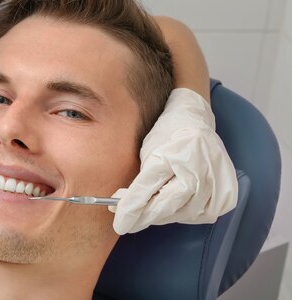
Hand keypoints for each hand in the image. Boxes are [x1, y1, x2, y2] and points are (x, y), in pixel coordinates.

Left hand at [111, 88, 237, 234]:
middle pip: (165, 207)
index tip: (119, 225)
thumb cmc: (166, 135)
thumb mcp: (147, 153)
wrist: (197, 121)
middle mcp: (195, 170)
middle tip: (128, 221)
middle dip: (143, 217)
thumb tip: (126, 209)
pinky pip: (201, 215)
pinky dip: (185, 213)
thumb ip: (140, 182)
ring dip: (163, 216)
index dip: (130, 211)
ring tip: (151, 209)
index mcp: (170, 156)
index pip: (146, 190)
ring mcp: (214, 182)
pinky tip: (174, 205)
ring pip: (182, 214)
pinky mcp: (226, 192)